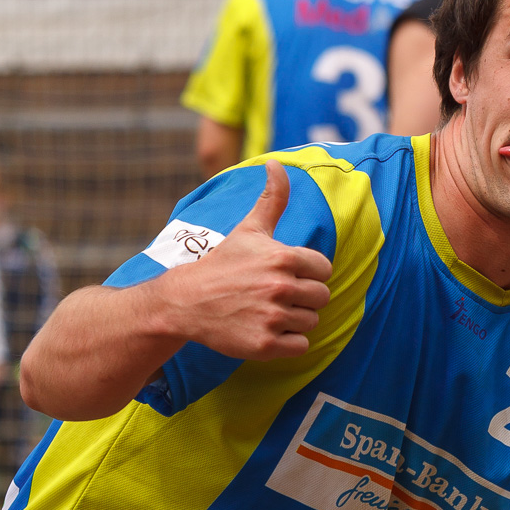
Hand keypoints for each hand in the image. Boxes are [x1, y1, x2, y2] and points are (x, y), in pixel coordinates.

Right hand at [157, 161, 331, 360]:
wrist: (185, 301)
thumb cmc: (223, 263)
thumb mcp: (249, 228)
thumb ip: (273, 198)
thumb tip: (277, 163)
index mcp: (283, 257)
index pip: (323, 270)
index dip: (308, 273)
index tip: (285, 274)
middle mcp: (280, 287)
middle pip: (321, 297)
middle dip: (303, 297)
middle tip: (275, 295)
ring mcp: (272, 317)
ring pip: (311, 322)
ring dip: (295, 320)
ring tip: (269, 311)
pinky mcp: (264, 346)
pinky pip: (300, 346)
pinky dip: (289, 343)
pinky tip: (267, 330)